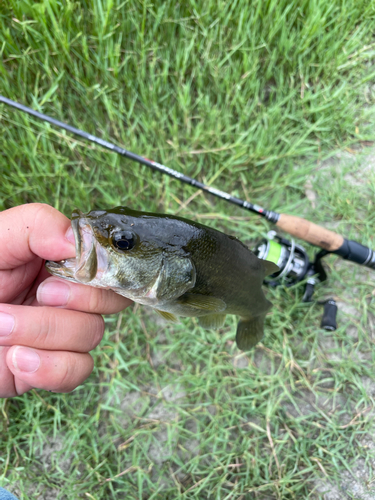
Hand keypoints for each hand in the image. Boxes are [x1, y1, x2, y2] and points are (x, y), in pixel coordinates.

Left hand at [0, 203, 131, 396]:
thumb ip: (36, 225)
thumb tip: (77, 241)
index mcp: (59, 260)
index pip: (107, 263)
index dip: (96, 271)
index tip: (61, 273)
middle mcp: (67, 294)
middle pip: (111, 299)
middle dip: (74, 300)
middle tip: (38, 295)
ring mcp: (61, 332)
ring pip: (92, 334)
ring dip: (43, 331)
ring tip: (0, 325)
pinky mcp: (50, 366)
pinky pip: (78, 370)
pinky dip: (49, 368)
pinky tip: (16, 359)